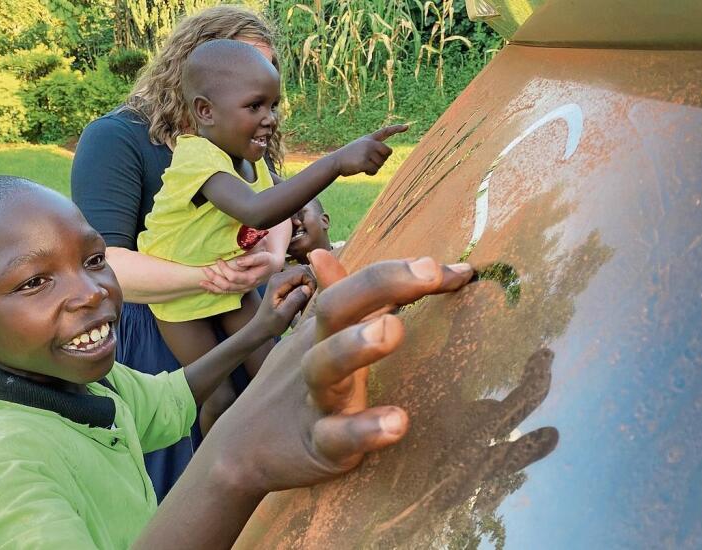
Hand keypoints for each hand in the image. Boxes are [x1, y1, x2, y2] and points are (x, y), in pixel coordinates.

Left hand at [199, 250, 282, 293]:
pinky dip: (216, 290)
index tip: (219, 260)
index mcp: (251, 278)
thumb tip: (239, 261)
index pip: (234, 277)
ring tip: (202, 282)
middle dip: (214, 278)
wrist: (273, 267)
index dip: (224, 270)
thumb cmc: (267, 260)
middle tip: (205, 269)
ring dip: (212, 287)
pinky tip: (208, 287)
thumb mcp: (263, 257)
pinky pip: (226, 292)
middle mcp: (246, 286)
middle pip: (227, 286)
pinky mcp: (240, 290)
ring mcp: (242, 289)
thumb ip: (252, 259)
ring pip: (226, 291)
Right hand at [209, 250, 473, 492]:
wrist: (242, 448)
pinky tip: (397, 422)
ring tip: (393, 328)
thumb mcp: (310, 340)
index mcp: (322, 330)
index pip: (358, 288)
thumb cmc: (290, 387)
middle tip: (426, 271)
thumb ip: (334, 299)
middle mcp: (317, 355)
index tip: (459, 270)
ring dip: (357, 346)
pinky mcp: (319, 445)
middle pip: (334, 311)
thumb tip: (324, 253)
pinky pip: (337, 436)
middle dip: (376, 286)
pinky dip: (364, 430)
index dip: (400, 272)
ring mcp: (315, 399)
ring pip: (326, 367)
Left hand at [250, 267, 315, 338]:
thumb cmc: (271, 324)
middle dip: (311, 283)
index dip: (311, 283)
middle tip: (309, 300)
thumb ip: (295, 300)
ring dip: (309, 286)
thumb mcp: (284, 315)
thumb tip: (307, 288)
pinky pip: (300, 279)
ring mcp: (281, 278)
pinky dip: (305, 287)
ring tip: (306, 300)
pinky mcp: (284, 282)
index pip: (302, 272)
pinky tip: (302, 299)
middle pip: (304, 270)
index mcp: (278, 281)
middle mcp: (279, 275)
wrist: (260, 327)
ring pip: (303, 273)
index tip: (310, 298)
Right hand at [331, 124, 408, 176]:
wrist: (335, 162)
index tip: (407, 127)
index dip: (396, 129)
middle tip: (370, 162)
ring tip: (362, 165)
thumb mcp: (360, 148)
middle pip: (388, 152)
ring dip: (374, 168)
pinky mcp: (364, 161)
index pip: (385, 132)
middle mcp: (369, 143)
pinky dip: (370, 173)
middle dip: (382, 160)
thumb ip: (374, 149)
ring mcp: (367, 152)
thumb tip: (387, 154)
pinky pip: (375, 170)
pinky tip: (362, 170)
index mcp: (369, 138)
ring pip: (381, 163)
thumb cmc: (348, 157)